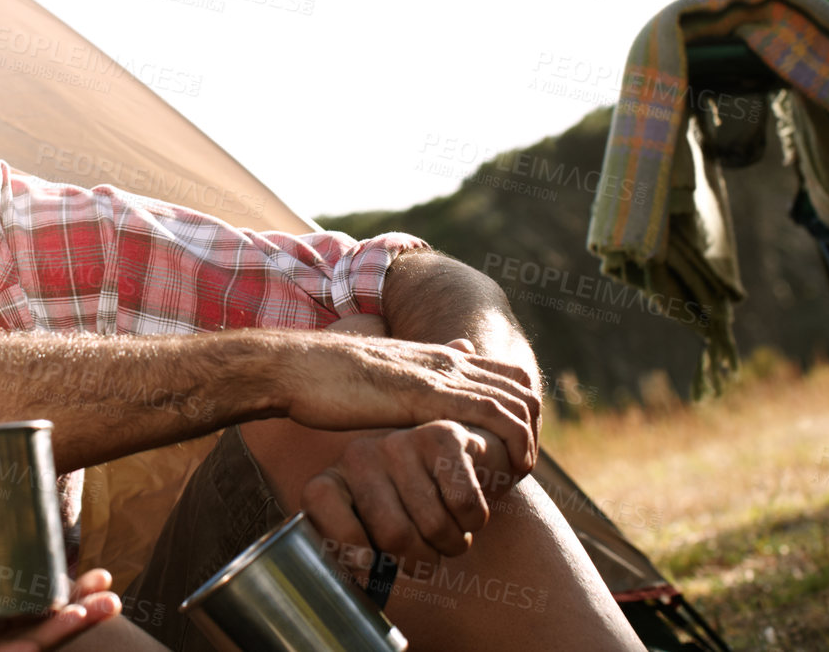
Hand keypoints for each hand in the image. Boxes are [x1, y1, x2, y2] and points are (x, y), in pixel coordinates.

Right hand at [282, 333, 540, 475]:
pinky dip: (511, 442)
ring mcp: (440, 373)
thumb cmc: (322, 380)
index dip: (518, 410)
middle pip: (521, 385)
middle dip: (533, 427)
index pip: (503, 373)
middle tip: (523, 465)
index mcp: (434, 355)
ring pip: (516, 399)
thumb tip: (405, 407)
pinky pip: (493, 413)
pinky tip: (506, 471)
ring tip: (520, 474)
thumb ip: (398, 389)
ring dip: (528, 439)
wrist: (295, 368)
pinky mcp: (429, 394)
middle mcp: (446, 358)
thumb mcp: (372, 381)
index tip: (512, 447)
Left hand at [302, 418, 520, 576]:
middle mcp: (360, 455)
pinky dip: (473, 522)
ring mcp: (400, 441)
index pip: (319, 499)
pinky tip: (463, 510)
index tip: (368, 567)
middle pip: (393, 533)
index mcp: (334, 480)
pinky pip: (464, 504)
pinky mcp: (442, 436)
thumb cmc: (408, 512)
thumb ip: (359, 558)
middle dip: (420, 562)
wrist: (455, 464)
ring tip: (446, 532)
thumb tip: (366, 583)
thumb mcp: (372, 533)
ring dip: (451, 545)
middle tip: (426, 557)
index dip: (345, 542)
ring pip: (434, 525)